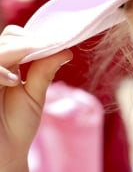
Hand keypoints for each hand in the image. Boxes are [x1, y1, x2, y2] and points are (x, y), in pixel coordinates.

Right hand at [0, 25, 71, 170]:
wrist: (5, 154)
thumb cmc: (17, 126)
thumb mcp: (34, 95)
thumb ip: (44, 71)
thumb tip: (66, 50)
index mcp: (7, 66)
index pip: (14, 38)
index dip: (31, 38)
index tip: (55, 42)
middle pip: (6, 40)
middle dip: (27, 43)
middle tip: (49, 48)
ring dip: (16, 52)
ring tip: (35, 62)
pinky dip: (0, 72)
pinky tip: (13, 82)